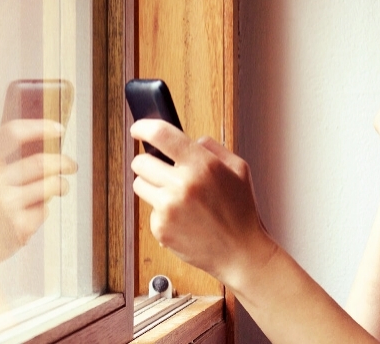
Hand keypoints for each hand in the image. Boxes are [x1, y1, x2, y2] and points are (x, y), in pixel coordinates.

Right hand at [0, 118, 75, 257]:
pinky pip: (44, 211)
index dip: (40, 128)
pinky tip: (34, 211)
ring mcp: (4, 206)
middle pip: (41, 162)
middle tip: (71, 165)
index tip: (58, 129)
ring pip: (50, 186)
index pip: (12, 134)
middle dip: (63, 162)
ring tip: (62, 186)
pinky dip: (44, 209)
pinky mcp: (17, 229)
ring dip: (61, 185)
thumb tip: (32, 139)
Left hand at [129, 119, 276, 288]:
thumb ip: (212, 148)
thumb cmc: (241, 211)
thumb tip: (190, 140)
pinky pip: (149, 210)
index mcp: (202, 164)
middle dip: (148, 163)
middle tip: (162, 170)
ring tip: (176, 197)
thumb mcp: (238, 169)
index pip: (160, 134)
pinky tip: (183, 219)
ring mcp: (169, 208)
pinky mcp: (161, 228)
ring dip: (152, 187)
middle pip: (141, 162)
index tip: (138, 129)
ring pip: (140, 185)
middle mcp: (183, 184)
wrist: (241, 253)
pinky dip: (161, 212)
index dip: (143, 127)